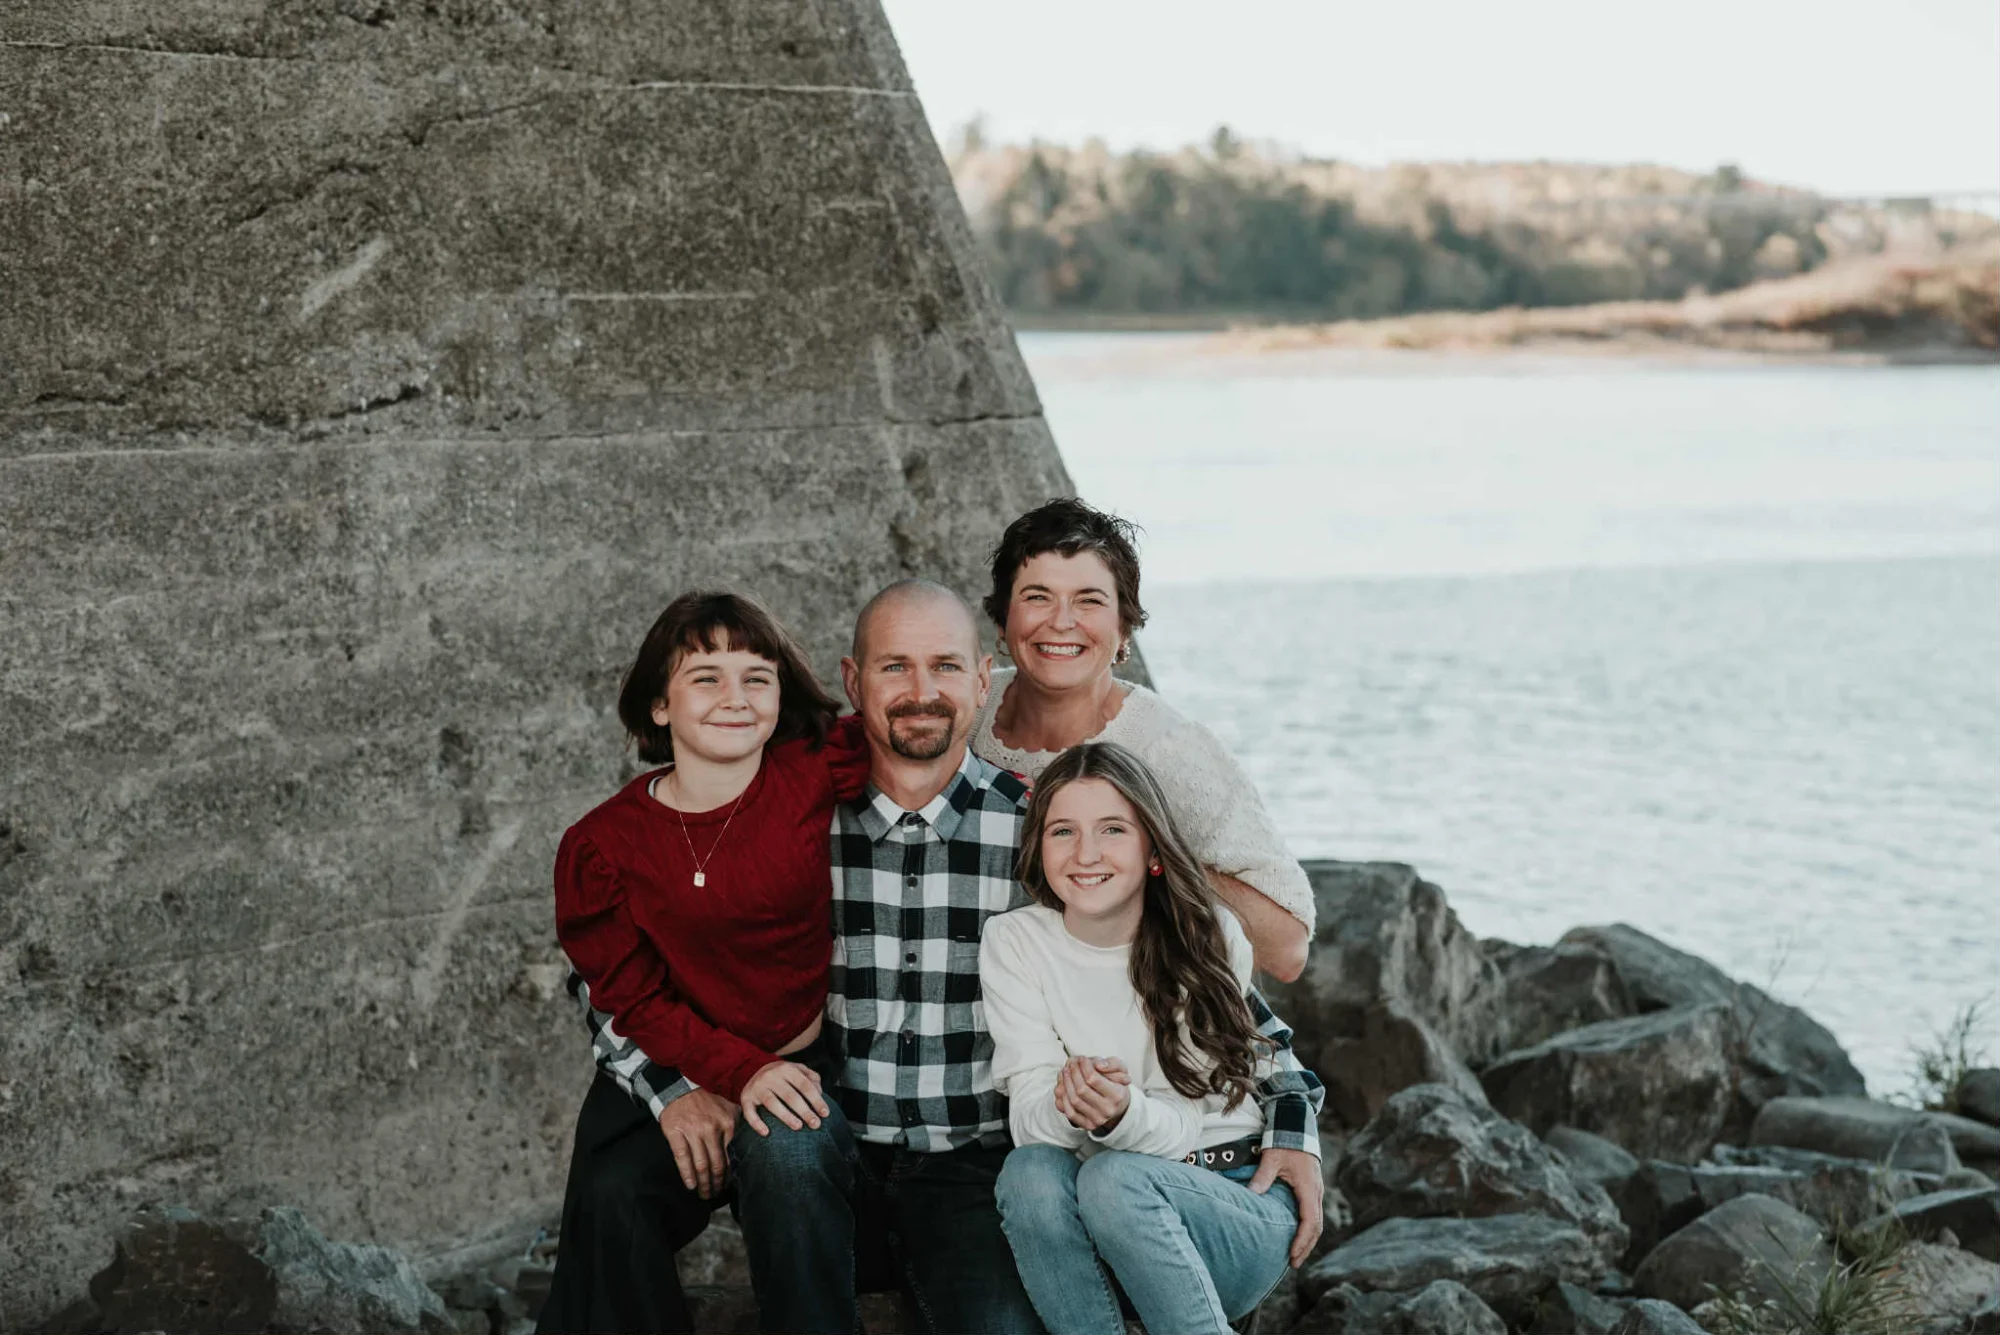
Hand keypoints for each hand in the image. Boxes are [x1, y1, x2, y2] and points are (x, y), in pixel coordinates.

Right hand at [658, 1088, 738, 1199]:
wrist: (680, 1090)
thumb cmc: (706, 1101)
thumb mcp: (728, 1108)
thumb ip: (740, 1123)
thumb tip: (753, 1141)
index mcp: (727, 1123)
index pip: (731, 1156)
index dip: (731, 1174)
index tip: (729, 1185)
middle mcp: (711, 1128)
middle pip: (716, 1164)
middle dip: (717, 1183)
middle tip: (716, 1194)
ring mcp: (692, 1131)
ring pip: (700, 1164)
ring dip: (703, 1183)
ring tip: (705, 1194)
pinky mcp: (675, 1133)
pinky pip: (682, 1158)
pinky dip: (687, 1174)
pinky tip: (690, 1185)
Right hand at [739, 1060, 829, 1136]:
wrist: (751, 1068)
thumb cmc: (781, 1075)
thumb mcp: (796, 1070)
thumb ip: (811, 1078)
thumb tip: (820, 1093)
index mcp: (786, 1068)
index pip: (804, 1085)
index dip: (816, 1100)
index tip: (825, 1114)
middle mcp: (771, 1076)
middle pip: (790, 1096)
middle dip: (805, 1111)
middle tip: (815, 1124)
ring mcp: (757, 1087)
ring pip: (772, 1103)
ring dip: (786, 1116)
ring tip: (798, 1126)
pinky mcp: (745, 1097)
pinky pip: (749, 1112)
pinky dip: (756, 1123)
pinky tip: (766, 1133)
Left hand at [1053, 1055, 1130, 1132]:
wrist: (1118, 1105)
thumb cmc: (1116, 1083)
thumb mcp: (1121, 1069)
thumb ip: (1112, 1063)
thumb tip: (1098, 1064)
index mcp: (1117, 1095)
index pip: (1093, 1079)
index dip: (1083, 1066)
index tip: (1081, 1058)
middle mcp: (1107, 1110)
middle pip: (1081, 1089)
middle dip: (1073, 1073)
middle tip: (1070, 1063)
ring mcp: (1097, 1119)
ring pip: (1074, 1100)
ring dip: (1066, 1083)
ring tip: (1066, 1071)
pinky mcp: (1087, 1125)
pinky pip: (1070, 1112)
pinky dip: (1063, 1098)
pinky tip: (1064, 1085)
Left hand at [1248, 1146, 1323, 1267]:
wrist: (1297, 1126)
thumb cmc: (1285, 1141)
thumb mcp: (1272, 1158)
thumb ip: (1263, 1176)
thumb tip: (1251, 1195)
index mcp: (1308, 1187)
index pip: (1310, 1221)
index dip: (1302, 1240)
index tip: (1292, 1254)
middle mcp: (1316, 1191)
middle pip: (1316, 1227)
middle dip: (1306, 1246)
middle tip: (1293, 1263)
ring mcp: (1316, 1190)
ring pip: (1317, 1222)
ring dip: (1308, 1240)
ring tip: (1296, 1255)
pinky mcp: (1312, 1189)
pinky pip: (1313, 1214)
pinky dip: (1308, 1229)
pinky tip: (1298, 1236)